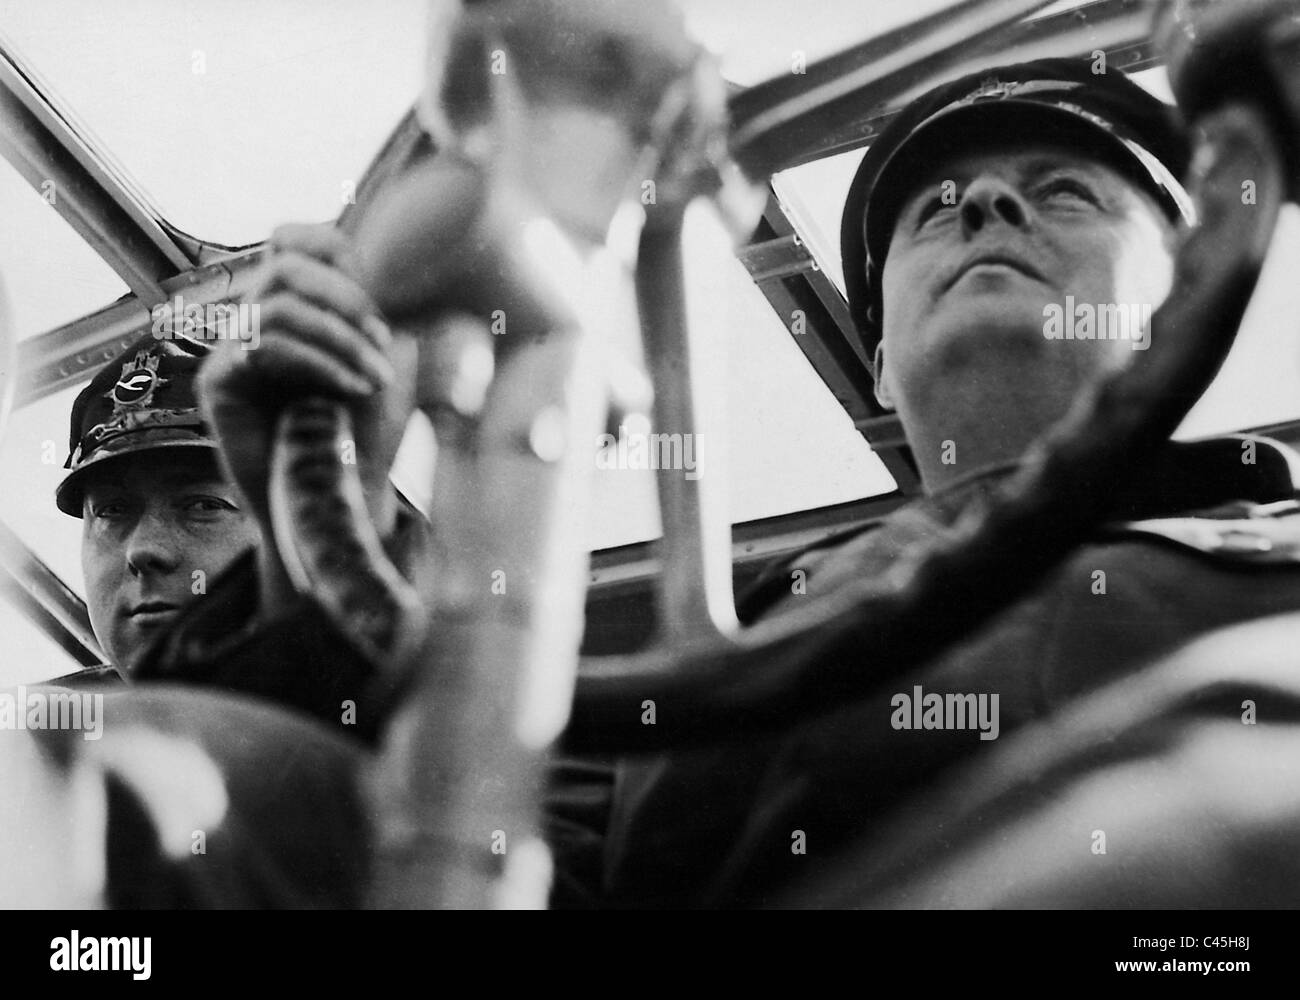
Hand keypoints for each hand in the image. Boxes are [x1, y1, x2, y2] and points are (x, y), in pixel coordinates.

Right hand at [199, 223, 417, 538]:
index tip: (380, 316)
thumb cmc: (361, 432)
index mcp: (296, 308)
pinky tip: (349, 388)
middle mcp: (258, 321)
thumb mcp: (381, 358)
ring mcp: (232, 349)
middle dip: (344, 298)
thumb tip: (374, 251)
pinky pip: (264, 344)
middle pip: (286, 262)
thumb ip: (370, 304)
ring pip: (279, 306)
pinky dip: (317, 361)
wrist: (338, 495)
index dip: (339, 258)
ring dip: (340, 339)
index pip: (298, 243)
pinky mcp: (218, 381)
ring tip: (373, 378)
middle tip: (381, 340)